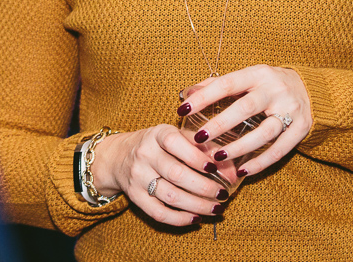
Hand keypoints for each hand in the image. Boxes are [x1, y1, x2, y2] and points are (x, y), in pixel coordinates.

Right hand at [90, 125, 226, 225]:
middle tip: (223, 194)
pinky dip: (179, 219)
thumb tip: (232, 170)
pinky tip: (196, 218)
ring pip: (170, 196)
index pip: (176, 143)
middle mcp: (145, 154)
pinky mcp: (135, 196)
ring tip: (216, 208)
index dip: (196, 157)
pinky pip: (158, 213)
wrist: (120, 156)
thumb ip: (204, 147)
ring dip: (197, 205)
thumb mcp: (176, 135)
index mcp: (157, 134)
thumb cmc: (158, 145)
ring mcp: (138, 177)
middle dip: (204, 187)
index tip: (216, 168)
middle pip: (176, 174)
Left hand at [179, 64, 311, 181]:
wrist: (312, 89)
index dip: (204, 97)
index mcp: (258, 74)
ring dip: (240, 146)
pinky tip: (244, 170)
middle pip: (246, 108)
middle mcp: (275, 90)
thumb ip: (219, 85)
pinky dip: (261, 161)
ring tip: (218, 157)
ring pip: (265, 131)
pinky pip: (280, 149)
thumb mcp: (248, 78)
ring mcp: (291, 109)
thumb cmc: (269, 85)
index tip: (183, 109)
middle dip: (221, 124)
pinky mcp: (302, 128)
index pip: (227, 84)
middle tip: (199, 138)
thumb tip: (187, 93)